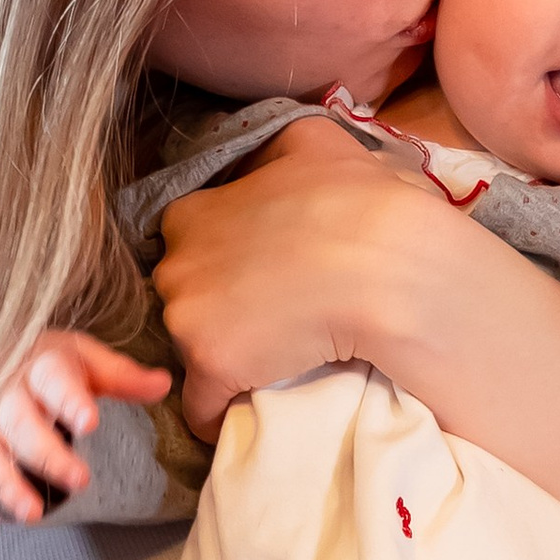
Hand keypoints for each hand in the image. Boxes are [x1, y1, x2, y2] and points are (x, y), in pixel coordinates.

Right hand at [0, 330, 170, 537]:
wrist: (2, 360)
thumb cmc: (53, 366)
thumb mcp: (88, 362)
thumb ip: (122, 376)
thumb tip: (163, 384)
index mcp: (39, 364)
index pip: (53, 379)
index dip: (69, 400)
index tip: (90, 421)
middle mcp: (4, 393)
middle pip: (19, 423)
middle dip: (46, 453)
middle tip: (80, 480)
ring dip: (5, 484)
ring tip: (34, 513)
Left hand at [153, 121, 459, 437]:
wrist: (382, 263)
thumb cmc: (358, 201)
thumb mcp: (315, 144)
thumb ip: (281, 144)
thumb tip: (279, 149)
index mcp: (195, 211)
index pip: (188, 241)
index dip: (222, 259)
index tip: (258, 273)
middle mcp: (177, 260)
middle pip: (183, 293)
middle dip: (215, 304)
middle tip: (269, 314)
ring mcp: (188, 314)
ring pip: (190, 346)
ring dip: (221, 353)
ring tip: (269, 359)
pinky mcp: (209, 365)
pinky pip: (200, 407)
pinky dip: (218, 414)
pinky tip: (242, 416)